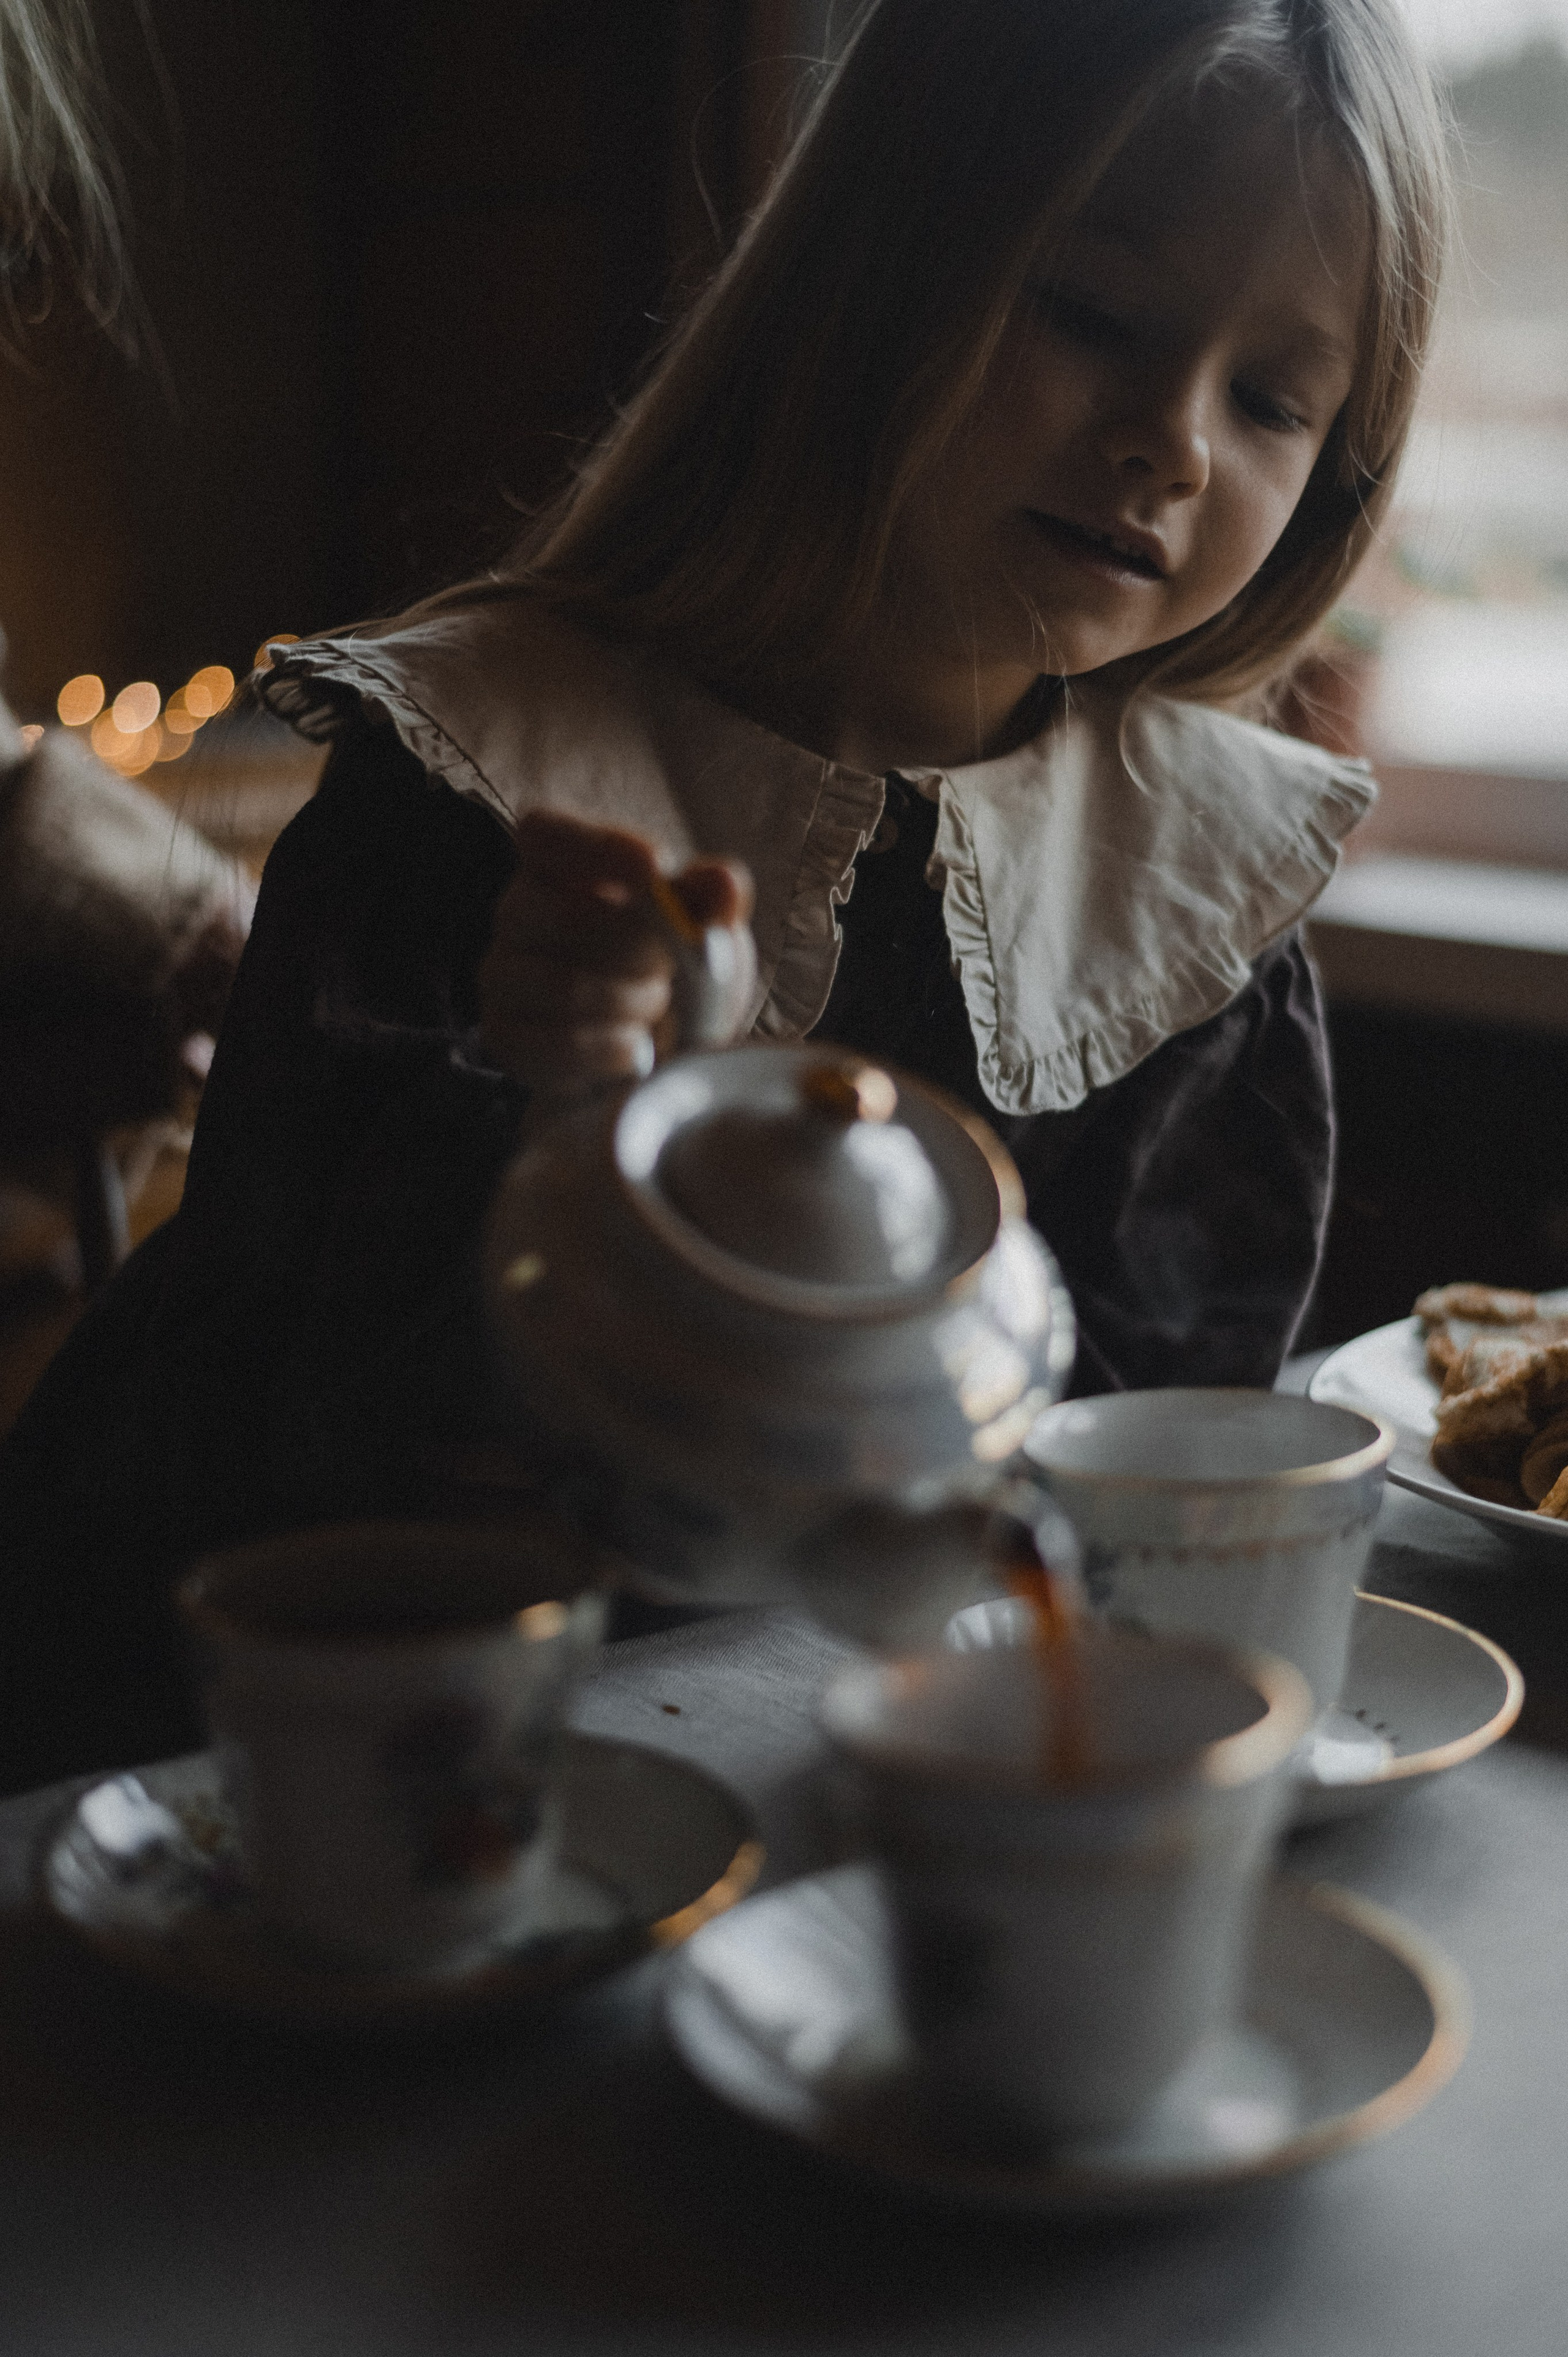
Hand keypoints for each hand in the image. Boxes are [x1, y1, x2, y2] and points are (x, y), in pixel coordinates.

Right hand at [478, 809, 752, 1095]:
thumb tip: (723, 883)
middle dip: (642, 950)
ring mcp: (501, 975)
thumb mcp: (701, 924)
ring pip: (566, 988)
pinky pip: (559, 1044)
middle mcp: (515, 912)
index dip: (600, 848)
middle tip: (671, 967)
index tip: (659, 867)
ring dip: (634, 1005)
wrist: (654, 1051)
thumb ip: (713, 896)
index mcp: (555, 863)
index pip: (546, 833)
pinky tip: (634, 1048)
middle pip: (569, 918)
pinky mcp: (505, 1037)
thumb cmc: (670, 968)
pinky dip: (614, 1052)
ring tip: (654, 1009)